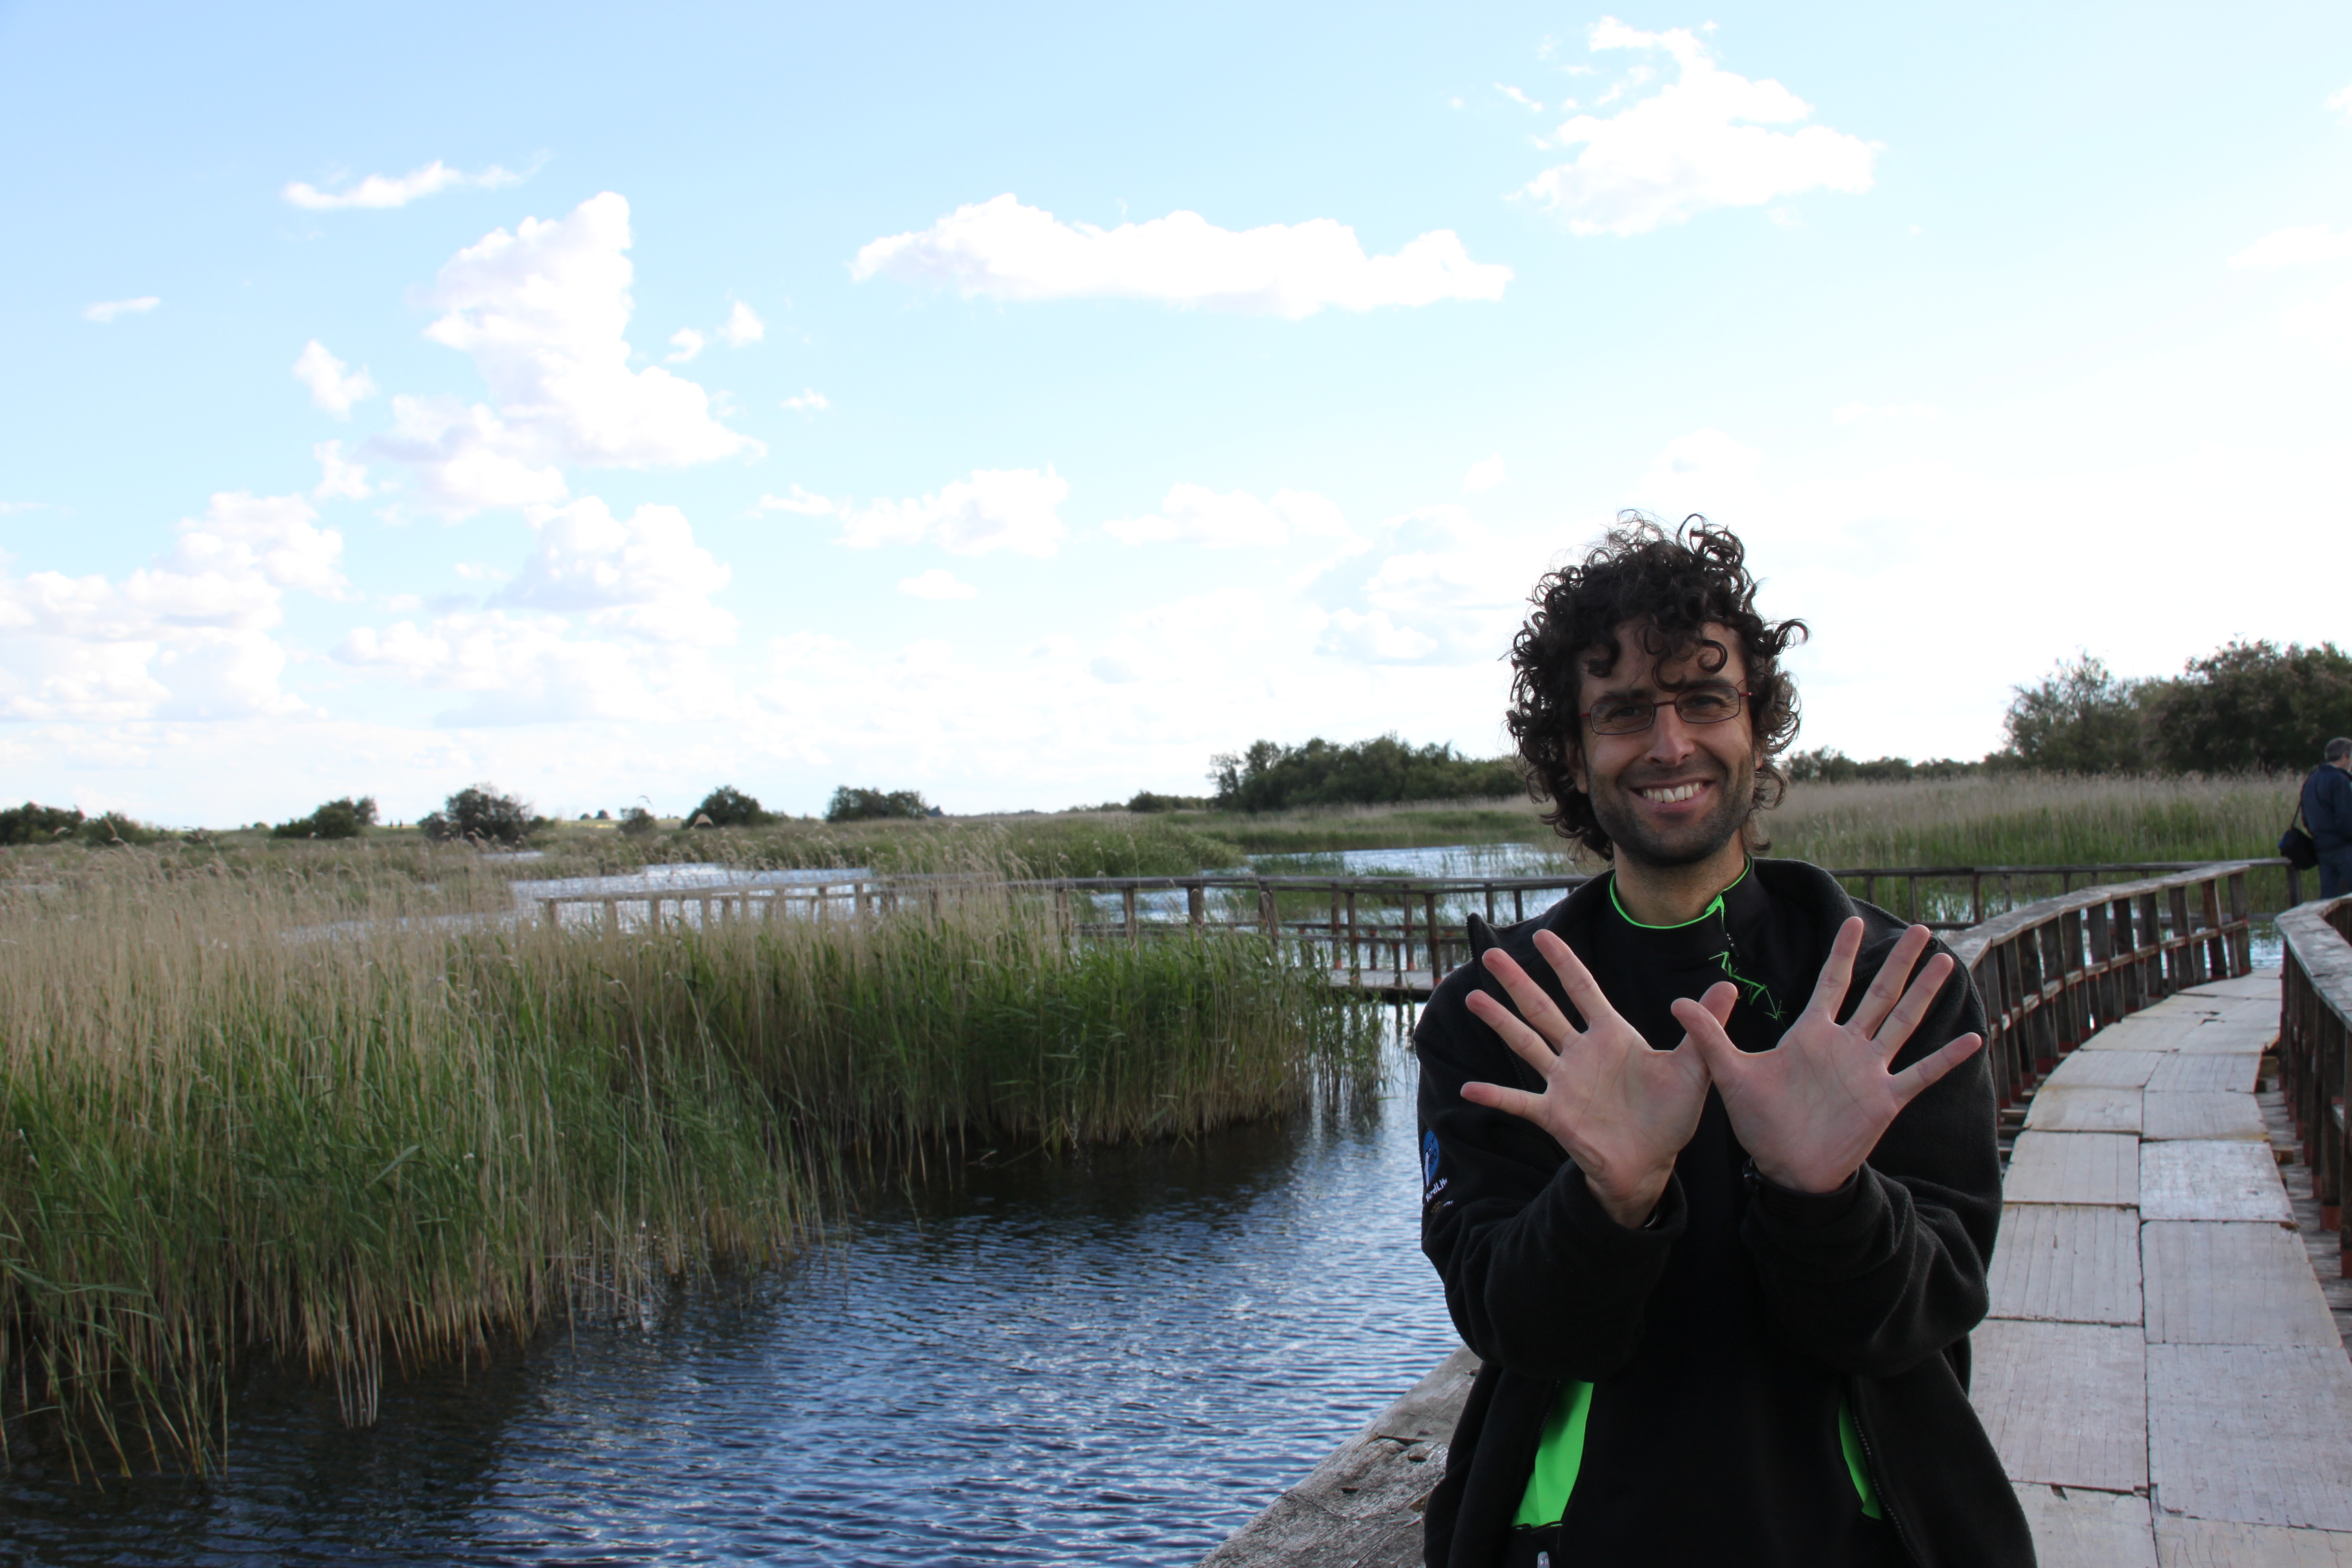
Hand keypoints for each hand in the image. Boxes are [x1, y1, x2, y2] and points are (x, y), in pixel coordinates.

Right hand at [1461, 929, 1737, 1228]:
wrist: (1652, 1162)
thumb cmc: (1670, 1114)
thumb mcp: (1693, 1068)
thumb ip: (1704, 1027)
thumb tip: (1730, 986)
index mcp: (1611, 1035)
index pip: (1584, 990)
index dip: (1565, 963)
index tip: (1543, 935)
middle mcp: (1581, 1053)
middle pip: (1543, 1009)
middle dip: (1517, 981)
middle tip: (1490, 954)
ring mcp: (1564, 1082)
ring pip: (1525, 1043)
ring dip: (1499, 1021)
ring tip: (1472, 998)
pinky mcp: (1555, 1113)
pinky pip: (1519, 1101)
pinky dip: (1495, 1095)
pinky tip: (1468, 1089)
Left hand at [1671, 919, 1983, 1194]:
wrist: (1785, 1168)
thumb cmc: (1759, 1121)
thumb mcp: (1729, 1072)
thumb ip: (1708, 1035)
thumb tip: (1675, 1002)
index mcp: (1811, 1034)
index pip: (1831, 983)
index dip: (1843, 953)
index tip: (1854, 920)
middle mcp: (1845, 1046)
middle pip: (1878, 994)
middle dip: (1898, 962)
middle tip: (1921, 929)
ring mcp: (1868, 1071)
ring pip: (1903, 1022)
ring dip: (1925, 994)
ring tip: (1948, 963)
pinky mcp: (1884, 1100)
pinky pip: (1920, 1073)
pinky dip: (1946, 1058)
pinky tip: (1974, 1038)